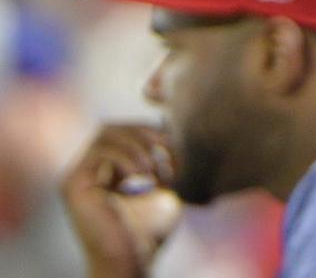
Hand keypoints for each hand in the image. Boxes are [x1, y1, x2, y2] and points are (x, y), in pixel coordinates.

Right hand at [61, 125, 182, 277]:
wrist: (133, 259)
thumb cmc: (149, 228)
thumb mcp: (162, 185)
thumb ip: (161, 158)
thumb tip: (166, 126)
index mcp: (106, 168)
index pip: (124, 130)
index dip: (150, 131)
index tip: (172, 149)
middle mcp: (88, 169)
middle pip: (114, 126)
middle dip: (145, 134)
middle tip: (164, 154)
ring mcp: (78, 175)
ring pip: (106, 133)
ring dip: (138, 147)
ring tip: (151, 173)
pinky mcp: (73, 184)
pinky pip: (99, 151)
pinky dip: (126, 158)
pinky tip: (139, 179)